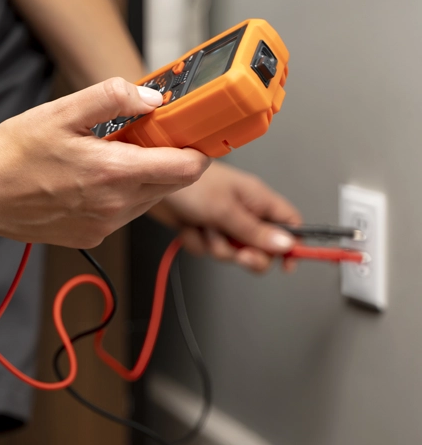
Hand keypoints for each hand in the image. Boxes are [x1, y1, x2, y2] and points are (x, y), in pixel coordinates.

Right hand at [0, 77, 210, 247]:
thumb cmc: (15, 154)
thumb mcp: (62, 112)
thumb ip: (112, 98)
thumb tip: (151, 98)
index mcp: (113, 173)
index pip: (185, 169)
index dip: (198, 150)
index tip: (194, 134)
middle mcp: (115, 206)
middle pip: (172, 184)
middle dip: (169, 159)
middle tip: (147, 136)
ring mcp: (105, 225)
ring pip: (149, 199)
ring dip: (145, 177)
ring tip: (113, 155)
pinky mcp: (93, 235)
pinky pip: (125, 213)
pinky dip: (122, 194)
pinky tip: (94, 178)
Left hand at [149, 162, 301, 272]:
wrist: (152, 179)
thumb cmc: (192, 183)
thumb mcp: (226, 210)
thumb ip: (255, 232)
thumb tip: (287, 246)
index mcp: (258, 199)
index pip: (289, 224)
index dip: (292, 245)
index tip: (287, 264)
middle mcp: (243, 211)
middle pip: (260, 247)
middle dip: (245, 253)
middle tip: (236, 250)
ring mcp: (222, 221)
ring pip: (230, 252)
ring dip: (215, 245)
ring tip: (204, 225)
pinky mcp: (202, 228)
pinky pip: (207, 249)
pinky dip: (196, 242)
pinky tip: (188, 226)